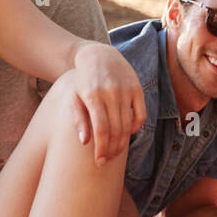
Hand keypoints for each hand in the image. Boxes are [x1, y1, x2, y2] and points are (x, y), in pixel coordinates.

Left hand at [71, 43, 145, 165]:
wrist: (98, 56)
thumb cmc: (83, 81)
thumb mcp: (75, 98)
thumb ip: (79, 120)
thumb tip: (85, 142)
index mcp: (93, 96)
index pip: (102, 129)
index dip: (102, 148)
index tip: (100, 161)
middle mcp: (112, 93)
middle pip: (116, 130)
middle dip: (112, 149)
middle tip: (107, 160)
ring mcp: (126, 91)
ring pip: (128, 125)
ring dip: (123, 142)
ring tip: (115, 152)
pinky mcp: (137, 89)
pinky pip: (141, 115)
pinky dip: (135, 127)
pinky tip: (127, 133)